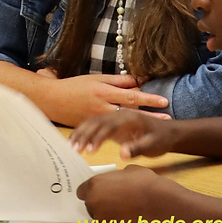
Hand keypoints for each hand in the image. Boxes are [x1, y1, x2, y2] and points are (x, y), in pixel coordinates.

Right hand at [36, 73, 167, 126]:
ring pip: (123, 126)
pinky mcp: (96, 130)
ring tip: (152, 135)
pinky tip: (132, 143)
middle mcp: (103, 107)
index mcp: (104, 92)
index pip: (131, 95)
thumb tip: (135, 80)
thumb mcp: (97, 79)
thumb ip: (116, 82)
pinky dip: (122, 138)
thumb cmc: (76, 85)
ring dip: (139, 129)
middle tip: (166, 120)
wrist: (55, 100)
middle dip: (149, 116)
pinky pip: (110, 134)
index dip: (148, 98)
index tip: (164, 101)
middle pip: (131, 112)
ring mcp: (99, 120)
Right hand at [69, 107, 177, 157]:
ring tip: (71, 148)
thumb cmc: (162, 138)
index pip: (109, 125)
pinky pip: (94, 126)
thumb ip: (137, 149)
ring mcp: (114, 117)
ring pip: (93, 122)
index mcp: (128, 116)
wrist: (169, 132)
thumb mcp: (153, 145)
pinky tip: (77, 143)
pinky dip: (84, 133)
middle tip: (74, 150)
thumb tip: (122, 155)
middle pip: (97, 122)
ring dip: (81, 134)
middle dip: (84, 135)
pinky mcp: (112, 124)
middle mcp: (119, 114)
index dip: (97, 137)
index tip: (89, 150)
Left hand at [76, 166, 161, 222]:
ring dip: (106, 213)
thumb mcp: (125, 171)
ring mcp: (102, 218)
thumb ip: (113, 178)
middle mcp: (94, 202)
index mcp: (94, 184)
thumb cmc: (142, 181)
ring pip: (99, 216)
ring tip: (122, 209)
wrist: (157, 202)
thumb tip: (115, 181)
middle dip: (98, 202)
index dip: (90, 191)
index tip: (98, 192)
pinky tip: (127, 217)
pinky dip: (115, 222)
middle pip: (90, 204)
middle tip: (112, 200)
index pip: (81, 191)